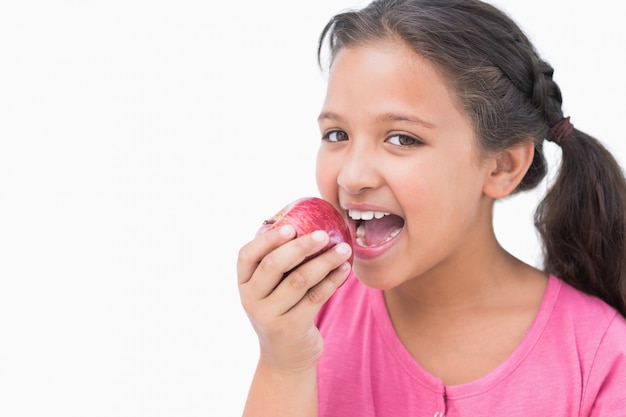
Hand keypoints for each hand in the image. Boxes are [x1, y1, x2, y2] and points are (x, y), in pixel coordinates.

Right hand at [237, 224, 351, 372]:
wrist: (284, 357)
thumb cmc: (282, 309)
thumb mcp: (270, 289)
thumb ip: (278, 262)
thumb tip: (305, 222)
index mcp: (244, 283)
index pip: (247, 255)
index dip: (268, 239)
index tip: (292, 226)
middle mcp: (251, 299)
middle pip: (274, 265)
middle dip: (301, 246)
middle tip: (323, 235)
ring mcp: (269, 315)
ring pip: (299, 280)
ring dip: (324, 261)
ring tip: (344, 249)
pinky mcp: (291, 327)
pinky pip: (315, 297)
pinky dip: (332, 280)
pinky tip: (344, 269)